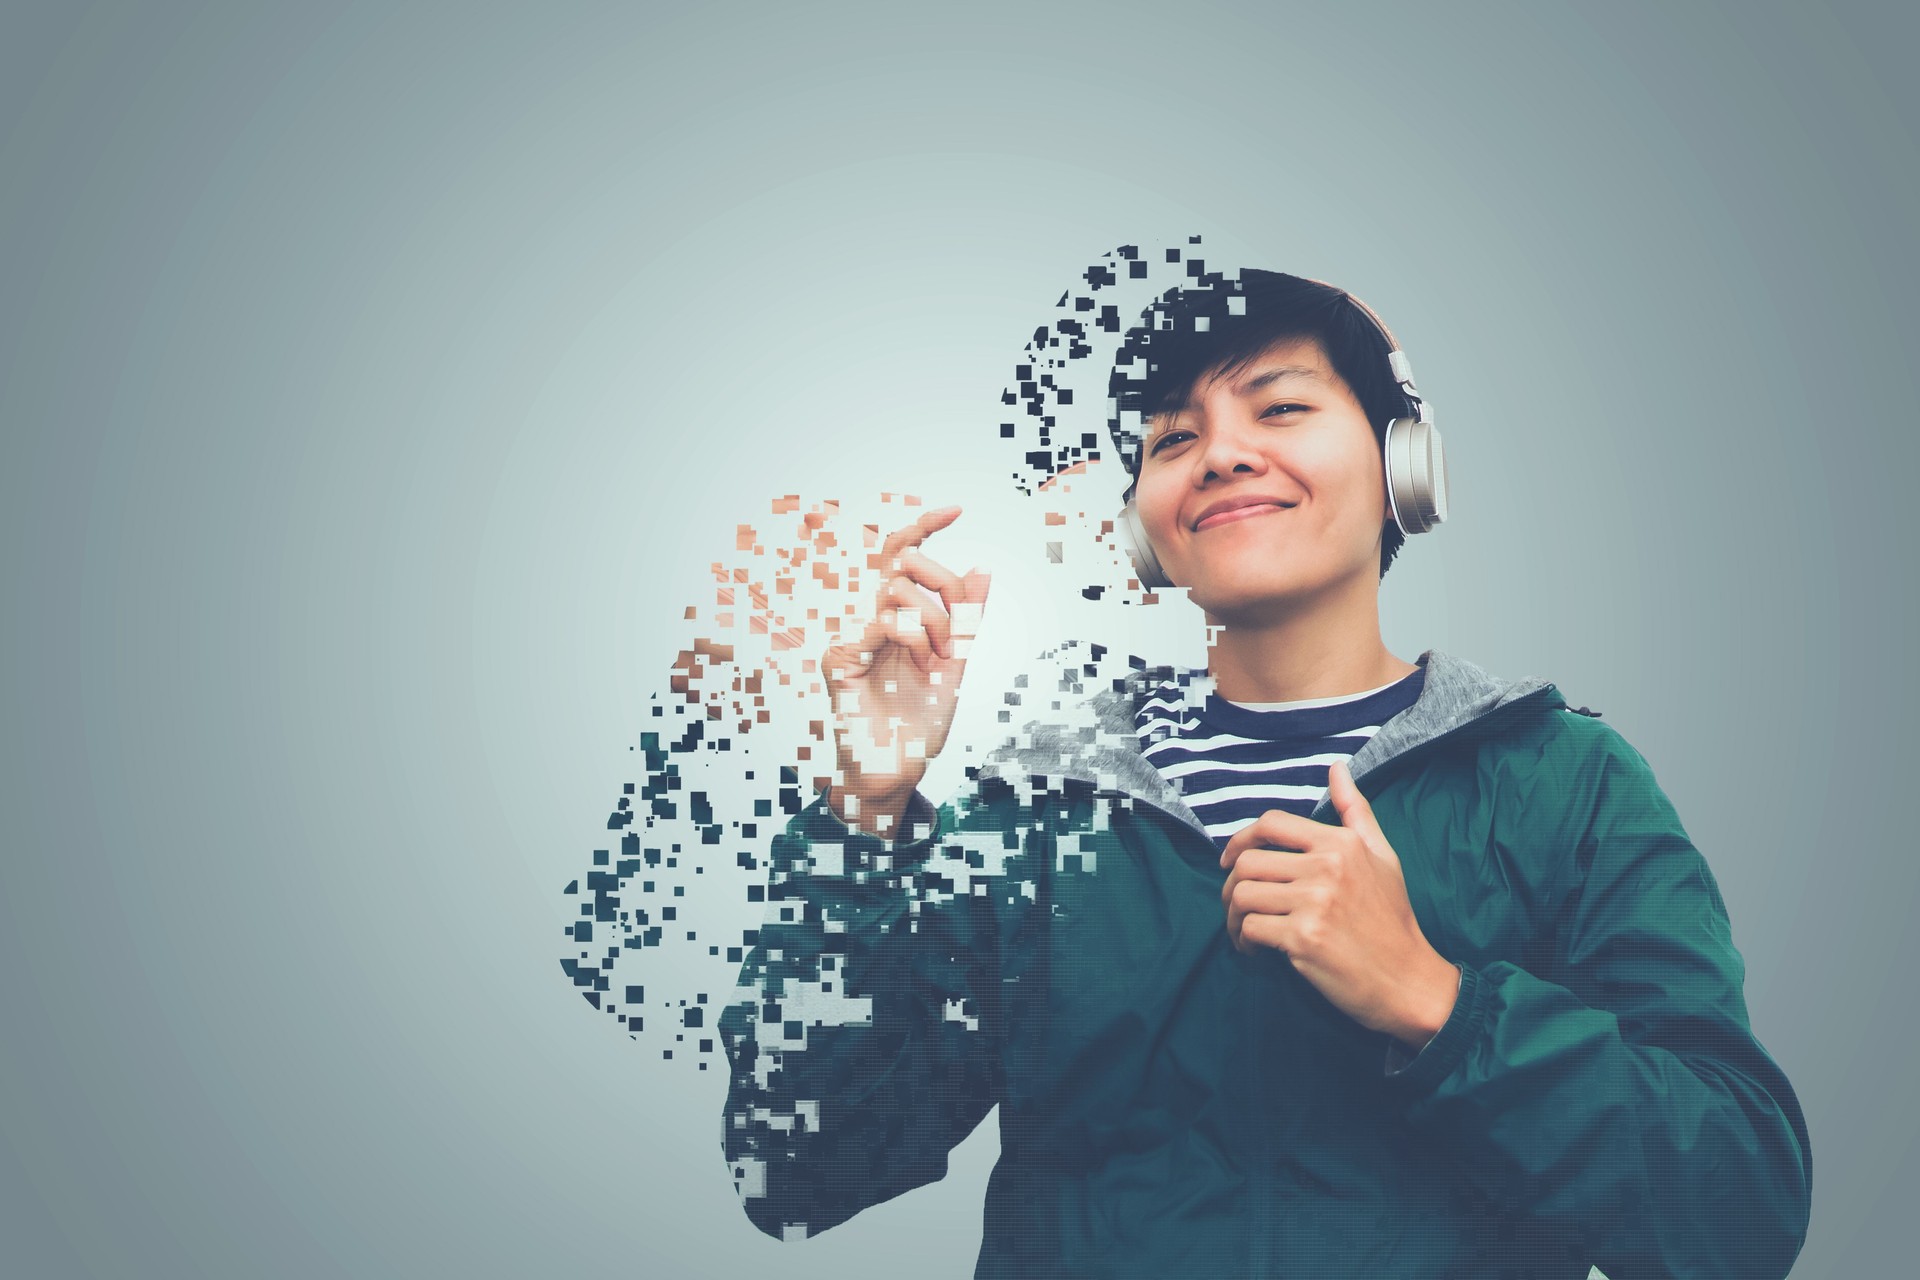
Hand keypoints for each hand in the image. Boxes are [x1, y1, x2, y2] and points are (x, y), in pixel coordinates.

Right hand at [821, 504, 990, 826]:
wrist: (899, 769)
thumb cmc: (920, 721)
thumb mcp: (956, 663)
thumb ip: (967, 618)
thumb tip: (982, 567)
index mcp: (897, 616)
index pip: (902, 556)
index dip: (924, 525)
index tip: (957, 509)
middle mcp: (872, 618)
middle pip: (904, 560)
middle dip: (944, 585)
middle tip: (955, 631)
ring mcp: (854, 635)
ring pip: (899, 590)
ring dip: (935, 622)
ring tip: (937, 658)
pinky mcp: (841, 657)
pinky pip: (886, 623)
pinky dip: (915, 639)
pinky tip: (919, 664)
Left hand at [1218, 760, 1458, 1048]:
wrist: (1408, 980)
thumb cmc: (1393, 919)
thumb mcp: (1382, 856)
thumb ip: (1355, 811)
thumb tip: (1336, 767)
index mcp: (1342, 843)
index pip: (1271, 824)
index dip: (1241, 839)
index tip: (1230, 860)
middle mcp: (1327, 867)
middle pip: (1248, 861)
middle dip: (1232, 883)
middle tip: (1237, 903)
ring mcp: (1314, 903)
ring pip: (1242, 894)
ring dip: (1232, 915)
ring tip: (1242, 928)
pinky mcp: (1302, 939)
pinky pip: (1249, 928)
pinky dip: (1243, 941)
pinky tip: (1254, 950)